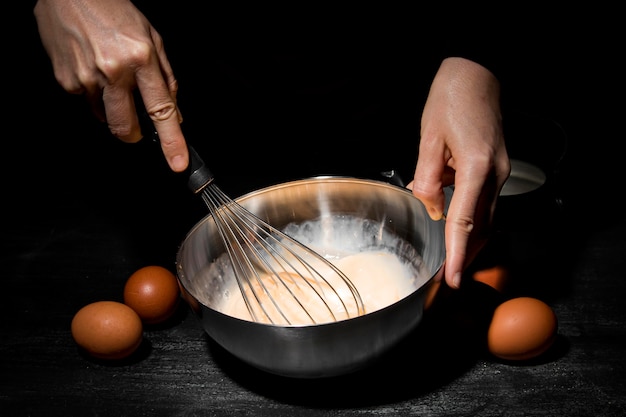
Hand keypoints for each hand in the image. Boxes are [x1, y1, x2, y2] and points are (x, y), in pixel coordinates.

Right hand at [34, 0, 187, 171]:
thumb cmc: (112, 8)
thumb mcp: (151, 36)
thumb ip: (166, 77)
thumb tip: (174, 112)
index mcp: (141, 58)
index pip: (161, 110)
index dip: (171, 141)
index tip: (177, 162)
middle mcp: (113, 71)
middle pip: (126, 127)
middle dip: (134, 134)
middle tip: (138, 125)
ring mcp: (86, 78)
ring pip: (105, 116)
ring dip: (112, 106)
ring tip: (110, 75)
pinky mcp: (65, 80)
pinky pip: (86, 102)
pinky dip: (93, 93)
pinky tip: (92, 68)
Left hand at [408, 57, 509, 288]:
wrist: (477, 75)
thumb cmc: (451, 100)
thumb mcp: (428, 138)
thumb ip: (427, 178)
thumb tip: (431, 208)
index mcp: (476, 166)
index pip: (464, 221)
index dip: (457, 253)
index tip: (453, 278)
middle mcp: (495, 174)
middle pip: (482, 227)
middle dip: (466, 256)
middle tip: (450, 280)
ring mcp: (501, 172)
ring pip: (486, 219)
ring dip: (469, 241)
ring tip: (451, 262)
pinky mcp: (498, 169)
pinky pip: (484, 203)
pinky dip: (469, 220)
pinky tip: (454, 228)